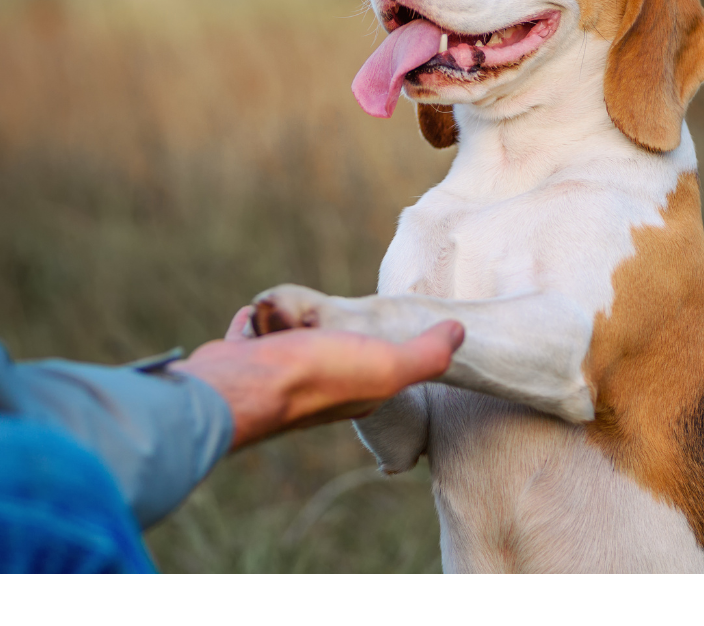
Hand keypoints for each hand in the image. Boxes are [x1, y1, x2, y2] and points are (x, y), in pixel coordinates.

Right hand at [173, 306, 463, 448]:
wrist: (242, 384)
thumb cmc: (316, 376)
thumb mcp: (387, 365)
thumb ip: (427, 354)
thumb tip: (461, 331)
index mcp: (355, 392)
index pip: (376, 365)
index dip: (381, 344)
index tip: (383, 326)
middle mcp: (315, 387)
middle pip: (327, 347)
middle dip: (327, 328)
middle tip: (327, 315)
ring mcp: (276, 373)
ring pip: (288, 338)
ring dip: (288, 320)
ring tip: (290, 311)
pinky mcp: (243, 359)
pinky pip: (251, 334)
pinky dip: (253, 322)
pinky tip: (255, 314)